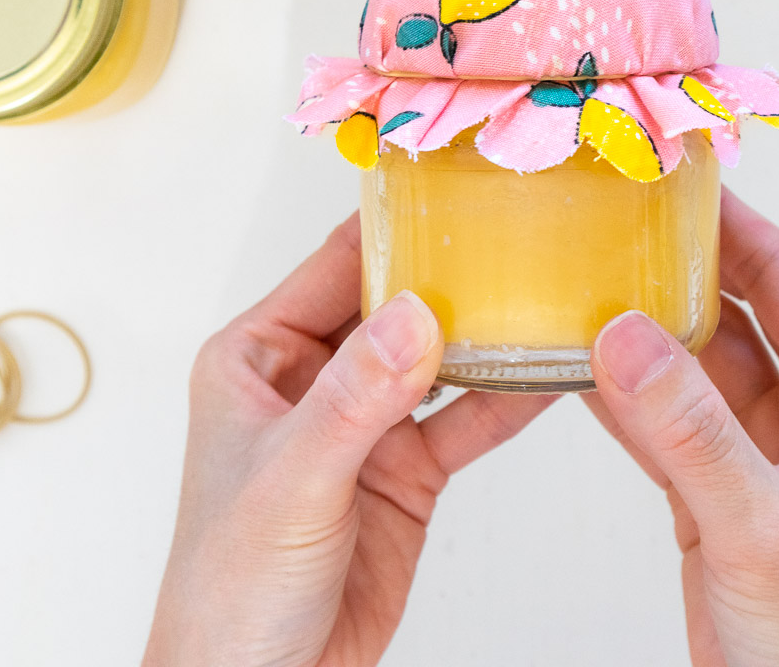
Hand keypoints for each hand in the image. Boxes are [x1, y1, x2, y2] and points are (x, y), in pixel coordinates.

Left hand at [143, 214, 553, 666]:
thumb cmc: (229, 590)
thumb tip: (416, 316)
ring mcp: (365, 426)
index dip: (390, 228)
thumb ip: (356, 399)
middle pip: (395, 305)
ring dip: (488, 336)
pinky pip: (465, 422)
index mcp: (259, 359)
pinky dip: (507, 401)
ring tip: (548, 299)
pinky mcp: (406, 473)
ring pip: (439, 361)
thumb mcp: (293, 482)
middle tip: (519, 236)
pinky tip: (549, 377)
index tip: (452, 187)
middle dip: (452, 276)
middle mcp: (313, 381)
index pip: (332, 268)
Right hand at [586, 189, 778, 666]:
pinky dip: (621, 398)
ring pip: (692, 369)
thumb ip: (693, 432)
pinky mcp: (714, 499)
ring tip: (580, 278)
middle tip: (616, 217)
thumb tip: (622, 335)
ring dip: (642, 331)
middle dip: (679, 267)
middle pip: (735, 313)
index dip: (737, 224)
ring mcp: (757, 458)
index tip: (679, 176)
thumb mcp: (763, 526)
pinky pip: (663, 426)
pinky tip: (574, 366)